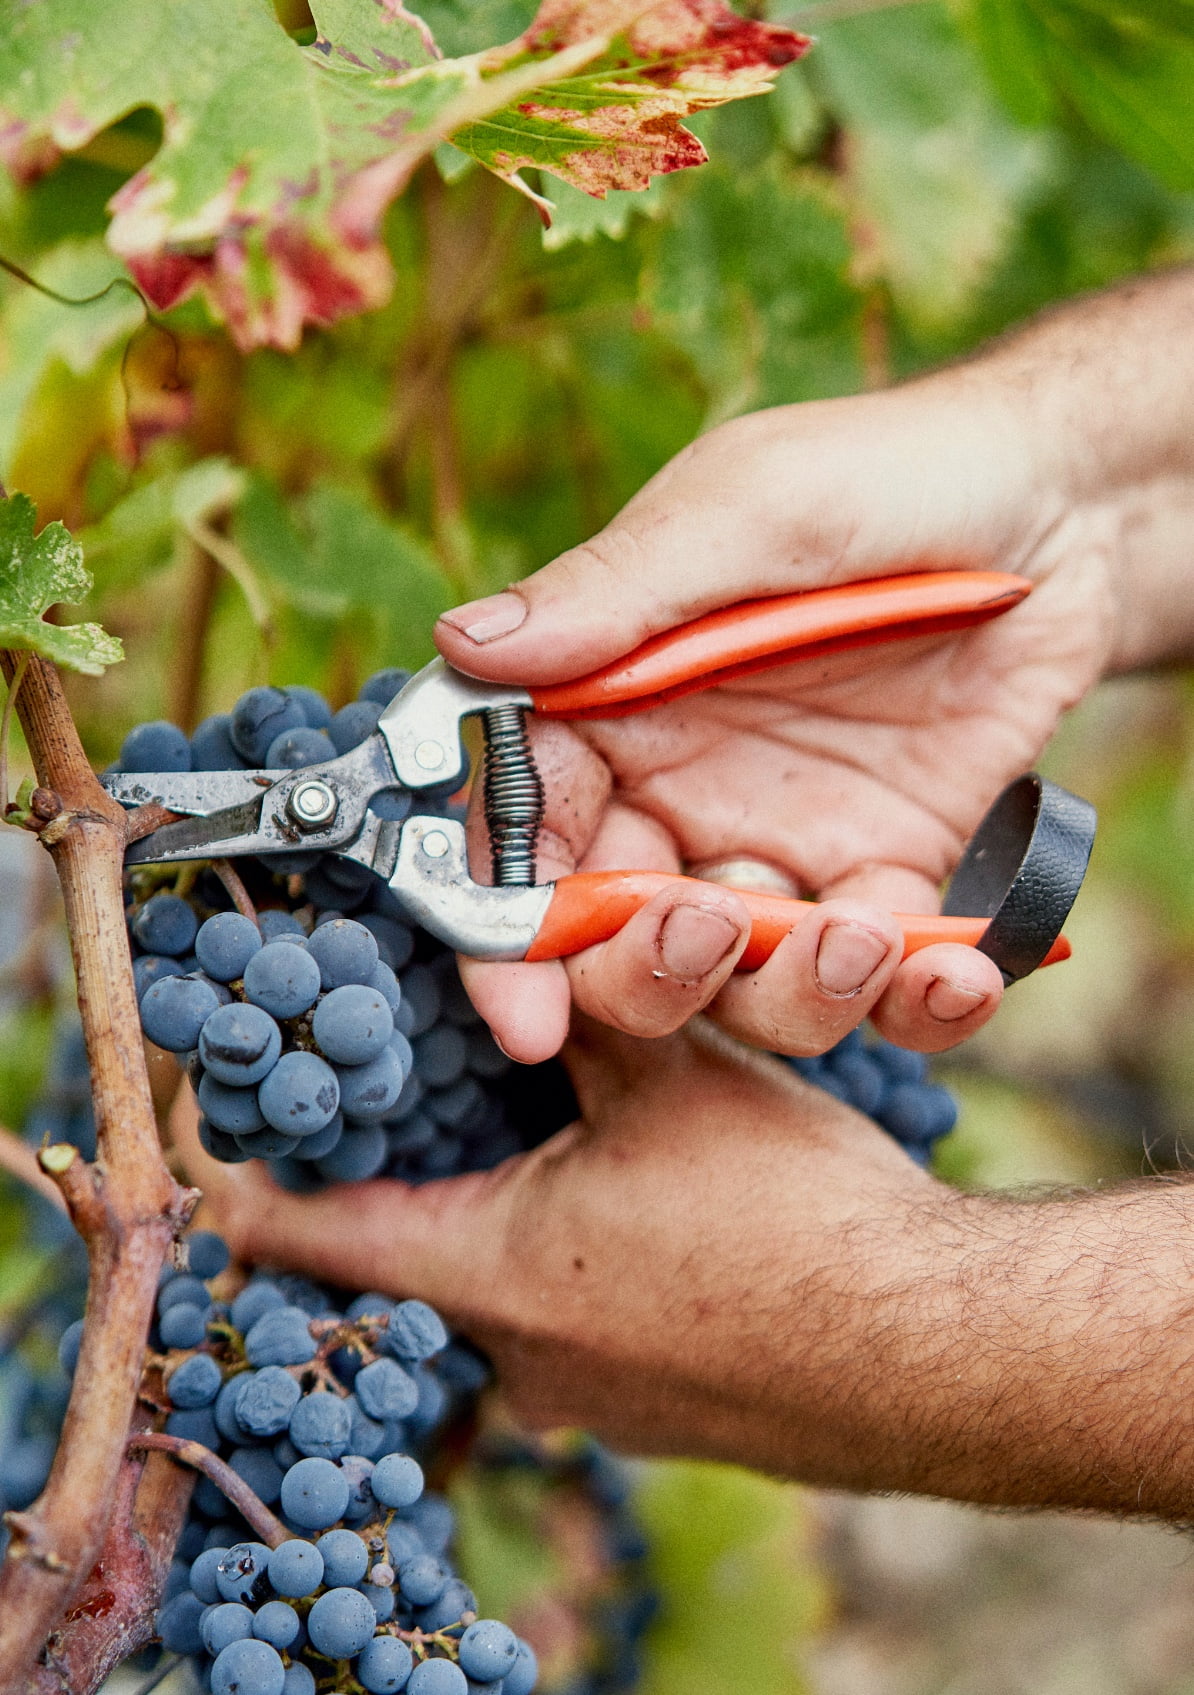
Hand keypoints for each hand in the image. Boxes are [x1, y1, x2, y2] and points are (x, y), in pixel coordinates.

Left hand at [173, 1024, 1193, 1517]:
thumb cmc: (800, 1218)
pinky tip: (651, 1197)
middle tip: (426, 1087)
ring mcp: (586, 1402)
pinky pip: (578, 1321)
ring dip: (511, 1206)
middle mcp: (515, 1362)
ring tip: (554, 1127)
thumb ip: (589, 1003)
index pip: (297, 1234)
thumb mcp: (678, 1075)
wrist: (944, 1355)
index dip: (257, 1165)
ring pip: (500, 1286)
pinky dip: (583, 1252)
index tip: (248, 1111)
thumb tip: (534, 933)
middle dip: (411, 1166)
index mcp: (486, 1275)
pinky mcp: (655, 1409)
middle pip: (402, 1258)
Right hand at [439, 373, 1116, 1061]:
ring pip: (746, 984)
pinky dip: (918, 1000)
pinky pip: (884, 978)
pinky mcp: (890, 875)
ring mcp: (786, 844)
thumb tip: (462, 642)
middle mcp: (681, 793)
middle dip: (644, 974)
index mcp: (614, 706)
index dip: (507, 932)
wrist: (1060, 505)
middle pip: (616, 940)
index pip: (525, 833)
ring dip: (791, 993)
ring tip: (865, 937)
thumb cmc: (887, 479)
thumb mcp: (748, 512)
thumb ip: (615, 594)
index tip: (524, 1010)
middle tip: (708, 934)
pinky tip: (958, 971)